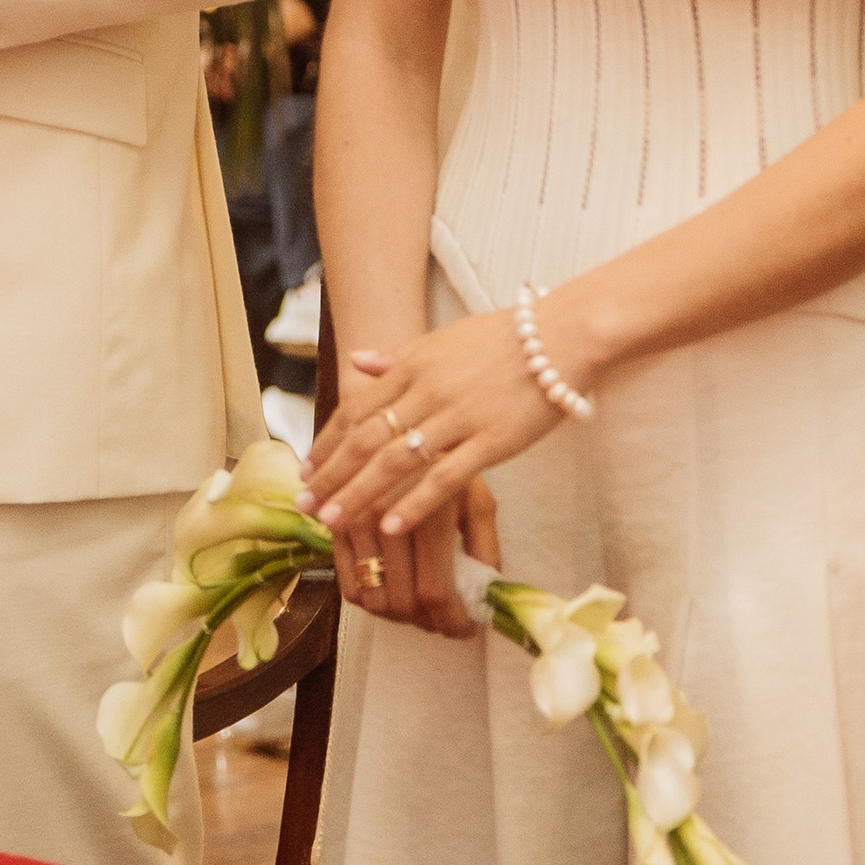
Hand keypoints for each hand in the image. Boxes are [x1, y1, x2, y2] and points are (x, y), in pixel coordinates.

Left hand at [301, 305, 575, 605]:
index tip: (307, 469)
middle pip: (367, 439)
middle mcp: (427, 392)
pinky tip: (391, 526)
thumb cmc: (501, 338)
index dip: (329, 442)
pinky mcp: (490, 441)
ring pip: (396, 461)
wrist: (558, 338)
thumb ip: (397, 355)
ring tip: (334, 522)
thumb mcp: (440, 339)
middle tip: (306, 505)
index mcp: (412, 366)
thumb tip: (356, 361)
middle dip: (332, 475)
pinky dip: (414, 503)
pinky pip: (444, 477)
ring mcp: (458, 417)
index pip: (357, 409)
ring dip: (360, 493)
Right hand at [329, 467, 501, 639]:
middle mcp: (385, 519)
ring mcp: (355, 524)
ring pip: (375, 601)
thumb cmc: (444, 461)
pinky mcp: (334, 527)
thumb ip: (485, 549)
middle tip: (446, 619)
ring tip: (422, 606)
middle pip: (403, 603)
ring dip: (401, 617)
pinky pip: (348, 588)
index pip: (436, 591)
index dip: (453, 622)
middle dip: (429, 623)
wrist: (395, 428)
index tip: (467, 629)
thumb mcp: (477, 499)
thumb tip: (486, 598)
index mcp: (428, 512)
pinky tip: (394, 590)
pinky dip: (373, 601)